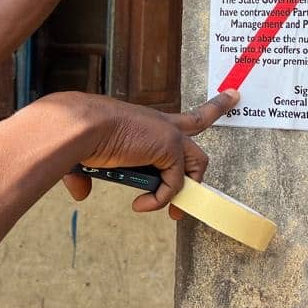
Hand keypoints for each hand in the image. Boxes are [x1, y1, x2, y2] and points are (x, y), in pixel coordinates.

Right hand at [61, 90, 238, 218]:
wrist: (79, 127)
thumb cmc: (78, 136)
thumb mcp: (86, 157)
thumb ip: (84, 175)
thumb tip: (81, 192)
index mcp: (143, 122)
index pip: (175, 116)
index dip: (203, 108)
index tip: (227, 94)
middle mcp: (160, 124)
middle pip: (199, 122)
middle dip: (214, 116)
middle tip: (230, 106)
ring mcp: (168, 136)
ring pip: (195, 163)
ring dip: (186, 189)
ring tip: (174, 212)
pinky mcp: (168, 149)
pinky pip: (174, 185)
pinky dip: (159, 200)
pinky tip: (140, 204)